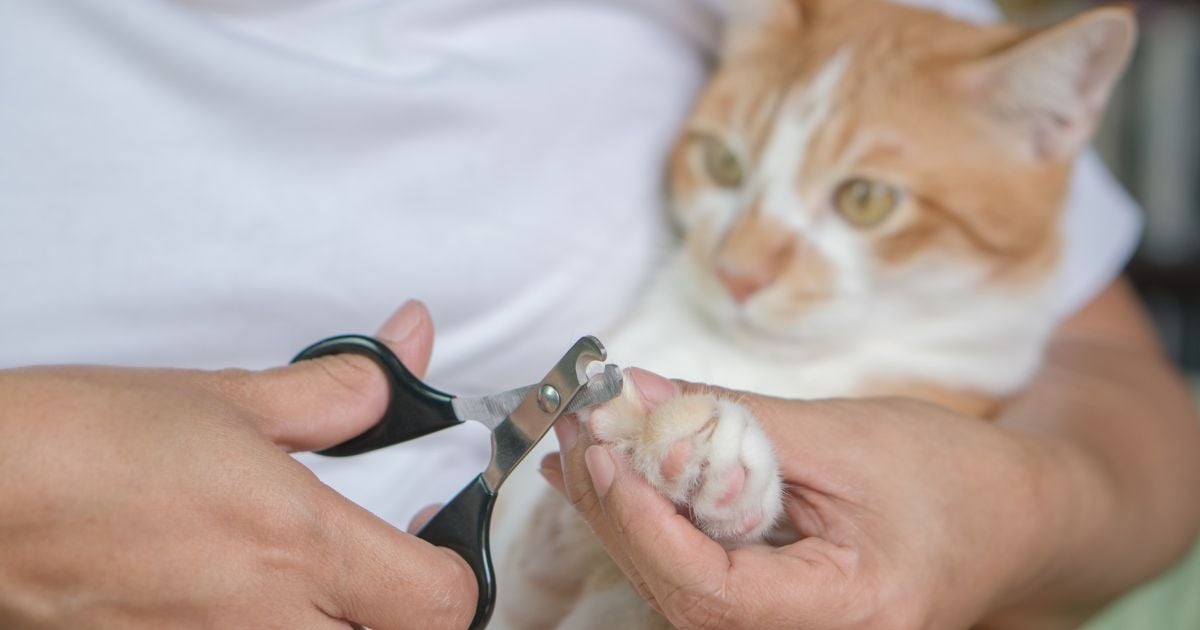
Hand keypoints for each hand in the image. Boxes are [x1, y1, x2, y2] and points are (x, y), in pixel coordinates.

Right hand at [0, 301, 475, 628]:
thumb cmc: (82, 445)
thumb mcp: (227, 401)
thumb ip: (334, 393)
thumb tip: (406, 347)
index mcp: (297, 544)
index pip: (440, 603)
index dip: (453, 573)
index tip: (432, 542)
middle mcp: (265, 623)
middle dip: (401, 615)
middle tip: (376, 572)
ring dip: (336, 627)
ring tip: (306, 586)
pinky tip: (241, 602)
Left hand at [542, 370, 1085, 628]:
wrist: (1019, 518)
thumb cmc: (956, 477)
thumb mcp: (843, 435)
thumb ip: (732, 417)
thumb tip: (635, 393)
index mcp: (849, 614)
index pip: (713, 591)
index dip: (646, 525)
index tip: (604, 457)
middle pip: (683, 595)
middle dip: (620, 514)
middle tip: (578, 436)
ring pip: (683, 592)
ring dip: (627, 520)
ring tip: (583, 453)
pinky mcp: (782, 618)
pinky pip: (703, 582)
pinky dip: (660, 529)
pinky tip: (627, 484)